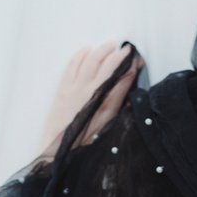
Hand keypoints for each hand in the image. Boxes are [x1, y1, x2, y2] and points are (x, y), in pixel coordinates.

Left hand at [36, 40, 141, 160]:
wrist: (58, 151)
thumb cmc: (85, 142)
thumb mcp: (108, 124)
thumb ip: (119, 100)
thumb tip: (129, 80)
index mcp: (102, 101)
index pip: (120, 75)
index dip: (130, 65)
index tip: (138, 59)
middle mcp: (88, 90)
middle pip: (106, 63)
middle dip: (118, 54)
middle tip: (127, 49)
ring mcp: (73, 87)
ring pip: (90, 59)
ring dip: (101, 50)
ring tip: (110, 45)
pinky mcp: (62, 88)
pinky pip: (72, 64)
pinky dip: (81, 55)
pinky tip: (87, 50)